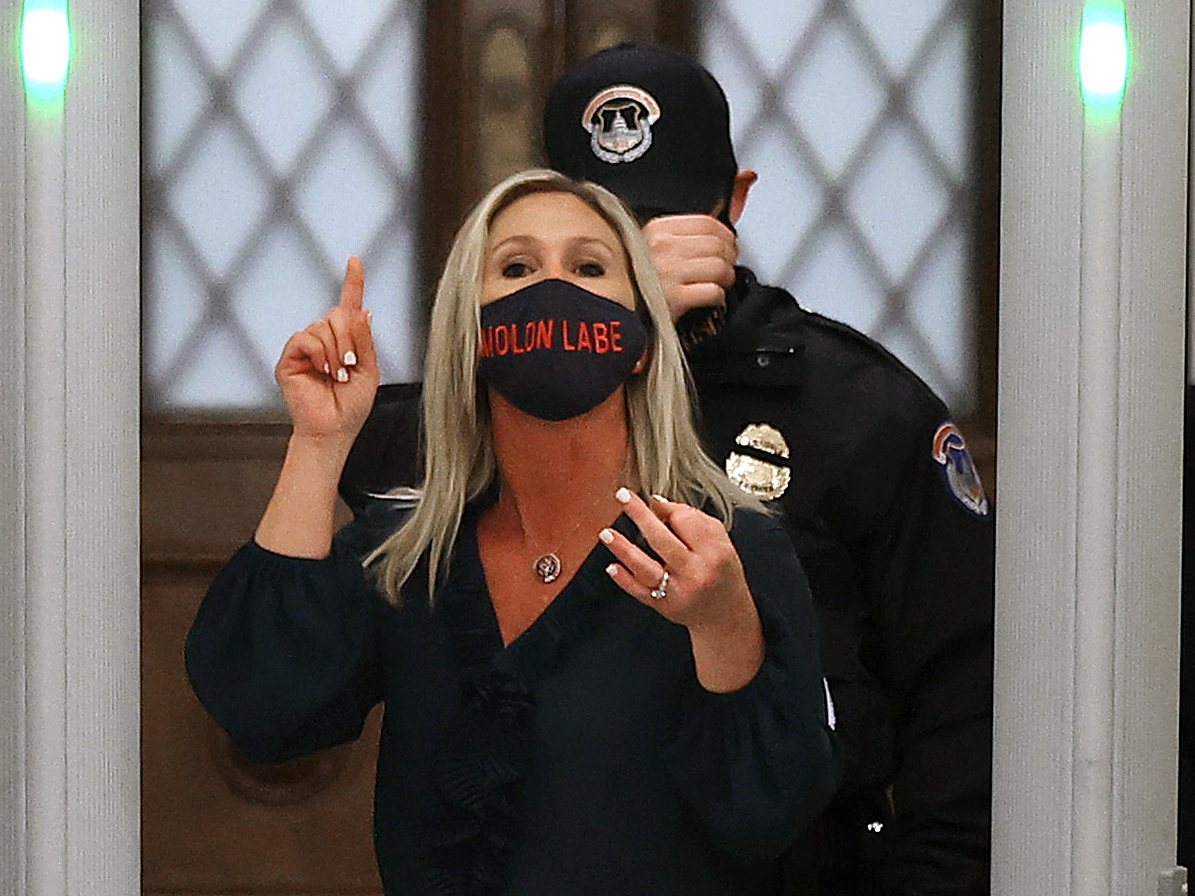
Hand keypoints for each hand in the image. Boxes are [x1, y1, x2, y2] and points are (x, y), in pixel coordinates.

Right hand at [275, 256, 379, 444]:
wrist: (334, 429)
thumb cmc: (352, 405)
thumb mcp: (369, 370)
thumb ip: (364, 340)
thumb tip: (363, 311)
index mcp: (346, 341)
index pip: (349, 306)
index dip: (353, 283)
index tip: (355, 261)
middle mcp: (324, 340)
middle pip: (337, 314)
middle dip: (349, 338)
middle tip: (350, 364)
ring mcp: (306, 348)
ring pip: (322, 326)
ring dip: (336, 351)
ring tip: (337, 374)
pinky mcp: (290, 358)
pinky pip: (305, 338)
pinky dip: (319, 353)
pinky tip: (323, 371)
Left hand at [601, 490, 755, 630]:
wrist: (727, 614)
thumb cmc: (723, 573)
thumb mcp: (721, 542)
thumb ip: (694, 520)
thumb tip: (659, 504)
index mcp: (713, 552)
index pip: (684, 521)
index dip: (666, 508)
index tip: (654, 501)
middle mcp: (694, 572)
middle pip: (661, 539)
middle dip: (639, 515)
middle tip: (622, 497)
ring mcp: (678, 591)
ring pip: (645, 567)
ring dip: (623, 549)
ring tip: (606, 533)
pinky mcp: (664, 606)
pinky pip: (639, 591)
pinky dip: (624, 579)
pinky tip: (612, 566)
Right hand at [642, 215, 738, 321]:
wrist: (616, 314)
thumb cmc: (636, 282)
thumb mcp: (652, 247)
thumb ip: (683, 233)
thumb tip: (724, 216)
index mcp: (657, 230)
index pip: (706, 223)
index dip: (725, 234)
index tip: (728, 244)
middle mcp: (662, 248)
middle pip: (716, 244)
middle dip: (729, 257)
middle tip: (727, 267)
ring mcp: (668, 272)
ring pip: (719, 267)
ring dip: (726, 277)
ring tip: (720, 283)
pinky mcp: (674, 298)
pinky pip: (713, 292)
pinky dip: (718, 296)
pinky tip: (711, 298)